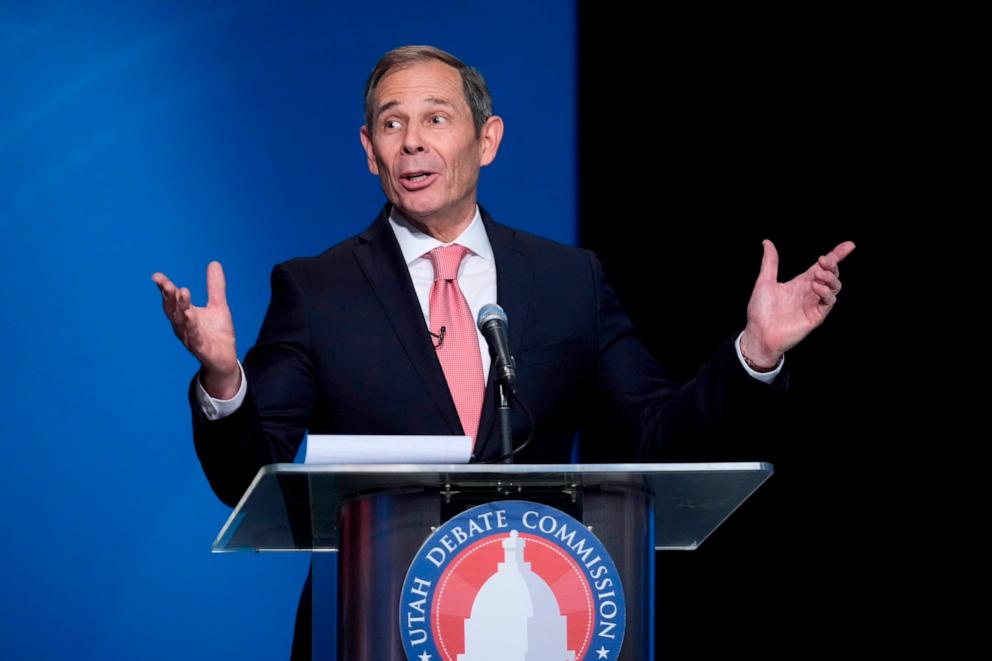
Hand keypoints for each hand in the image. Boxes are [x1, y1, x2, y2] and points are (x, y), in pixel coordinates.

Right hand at [151, 261, 239, 398]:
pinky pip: (194, 336)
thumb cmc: (217, 333)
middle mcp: (183, 325)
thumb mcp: (218, 306)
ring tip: (182, 292)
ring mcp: (190, 337)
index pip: (172, 299)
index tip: (157, 277)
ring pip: (182, 321)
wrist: (225, 358)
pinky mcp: (200, 348)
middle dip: (169, 296)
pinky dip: (191, 326)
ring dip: (181, 307)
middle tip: (168, 283)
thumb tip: (214, 263)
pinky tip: (191, 315)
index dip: (164, 288)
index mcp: (185, 314)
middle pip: (173, 309)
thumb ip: (215, 286)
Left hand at [740, 240, 855, 366]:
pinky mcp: (816, 316)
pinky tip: (815, 287)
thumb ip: (770, 262)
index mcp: (800, 283)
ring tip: (818, 274)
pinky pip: (829, 302)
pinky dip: (826, 292)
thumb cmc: (760, 310)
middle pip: (831, 274)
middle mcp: (810, 292)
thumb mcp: (764, 281)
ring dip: (830, 277)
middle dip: (833, 264)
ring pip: (834, 287)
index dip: (836, 255)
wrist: (759, 333)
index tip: (849, 245)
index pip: (822, 267)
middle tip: (823, 260)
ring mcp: (814, 304)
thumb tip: (767, 242)